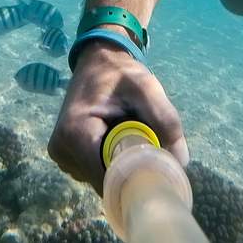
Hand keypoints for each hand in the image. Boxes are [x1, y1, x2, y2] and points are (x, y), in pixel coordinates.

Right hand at [48, 39, 188, 193]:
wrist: (99, 60)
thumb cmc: (121, 73)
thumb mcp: (147, 88)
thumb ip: (166, 120)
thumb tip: (180, 160)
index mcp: (75, 133)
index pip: (107, 179)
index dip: (134, 179)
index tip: (156, 169)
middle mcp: (62, 149)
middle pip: (103, 181)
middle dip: (129, 172)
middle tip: (148, 149)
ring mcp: (61, 154)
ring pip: (99, 178)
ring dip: (119, 166)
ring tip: (130, 138)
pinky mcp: (65, 154)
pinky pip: (93, 171)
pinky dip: (110, 161)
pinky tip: (117, 140)